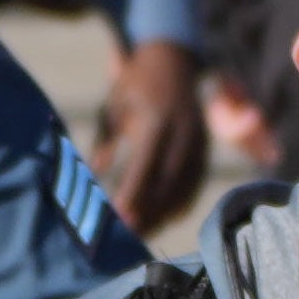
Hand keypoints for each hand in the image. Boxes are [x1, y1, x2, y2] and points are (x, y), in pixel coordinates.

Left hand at [95, 39, 207, 234]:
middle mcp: (183, 133)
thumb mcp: (115, 106)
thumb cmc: (136, 85)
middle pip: (167, 183)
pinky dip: (181, 204)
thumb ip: (107, 141)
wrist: (173, 60)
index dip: (135, 193)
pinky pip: (195, 184)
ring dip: (163, 214)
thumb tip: (93, 172)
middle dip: (149, 212)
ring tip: (142, 234)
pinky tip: (164, 219)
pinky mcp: (206, 150)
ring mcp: (199, 142)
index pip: (147, 165)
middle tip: (128, 238)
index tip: (119, 217)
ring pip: (184, 188)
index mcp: (158, 119)